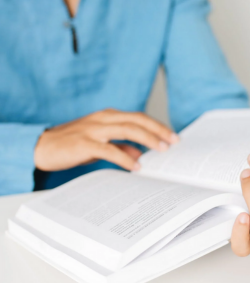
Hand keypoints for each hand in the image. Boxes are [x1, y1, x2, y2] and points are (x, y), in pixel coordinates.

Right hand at [34, 109, 178, 171]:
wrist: (42, 146)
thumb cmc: (73, 144)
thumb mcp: (100, 143)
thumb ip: (120, 146)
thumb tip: (140, 153)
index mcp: (108, 116)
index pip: (138, 118)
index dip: (157, 126)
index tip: (173, 136)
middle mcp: (103, 119)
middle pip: (137, 121)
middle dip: (158, 130)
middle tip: (174, 142)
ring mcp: (93, 130)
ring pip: (127, 130)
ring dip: (147, 139)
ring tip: (162, 150)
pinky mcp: (85, 143)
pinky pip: (109, 149)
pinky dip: (125, 157)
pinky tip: (136, 166)